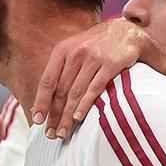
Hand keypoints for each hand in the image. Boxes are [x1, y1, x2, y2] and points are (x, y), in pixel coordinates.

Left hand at [31, 19, 153, 138]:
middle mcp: (76, 53)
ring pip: (76, 92)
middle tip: (51, 133)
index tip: (38, 121)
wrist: (127, 31)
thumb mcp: (75, 49)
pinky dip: (85, 105)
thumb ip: (61, 70)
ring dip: (67, 115)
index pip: (48, 81)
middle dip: (54, 115)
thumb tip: (45, 99)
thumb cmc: (98, 45)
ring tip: (63, 132)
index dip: (41, 102)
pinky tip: (78, 118)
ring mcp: (94, 58)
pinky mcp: (111, 64)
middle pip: (61, 90)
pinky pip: (95, 88)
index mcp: (63, 50)